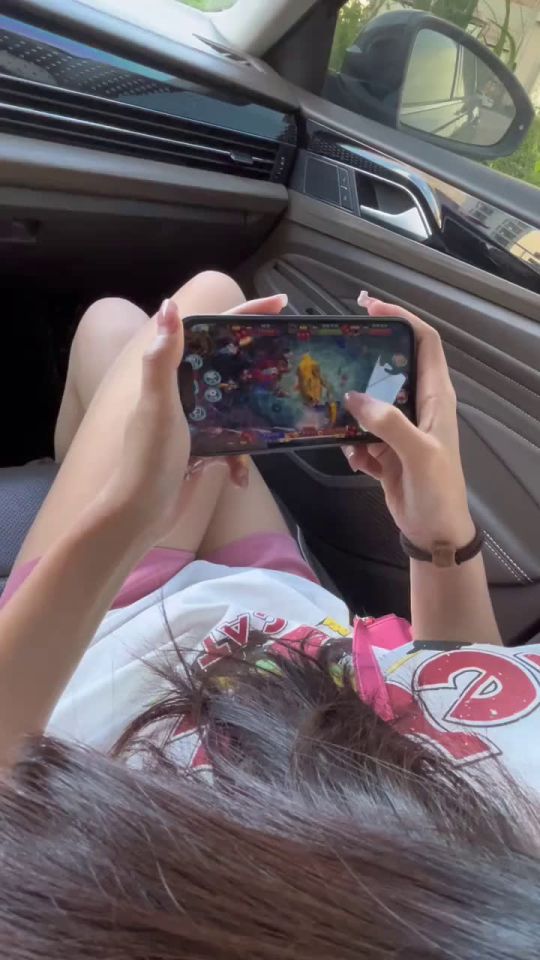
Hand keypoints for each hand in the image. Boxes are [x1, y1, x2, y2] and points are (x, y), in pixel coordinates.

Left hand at [107, 293, 287, 541]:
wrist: (140, 515)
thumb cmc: (149, 458)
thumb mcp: (158, 405)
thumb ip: (162, 359)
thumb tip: (170, 305)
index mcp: (172, 377)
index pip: (211, 333)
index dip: (245, 315)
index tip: (280, 304)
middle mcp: (184, 395)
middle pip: (230, 368)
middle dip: (260, 367)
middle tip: (291, 363)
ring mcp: (195, 424)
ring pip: (237, 410)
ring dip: (253, 425)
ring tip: (275, 427)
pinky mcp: (202, 451)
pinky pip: (233, 447)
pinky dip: (238, 462)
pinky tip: (238, 479)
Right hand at [344, 296, 474, 550]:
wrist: (435, 533)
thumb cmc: (438, 491)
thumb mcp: (419, 455)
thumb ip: (389, 424)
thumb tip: (354, 398)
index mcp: (436, 398)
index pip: (424, 343)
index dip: (402, 318)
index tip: (370, 306)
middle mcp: (418, 406)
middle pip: (391, 367)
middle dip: (365, 360)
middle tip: (336, 348)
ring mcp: (400, 429)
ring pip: (369, 403)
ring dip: (350, 410)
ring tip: (333, 414)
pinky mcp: (385, 451)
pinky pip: (359, 435)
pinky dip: (351, 444)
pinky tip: (354, 460)